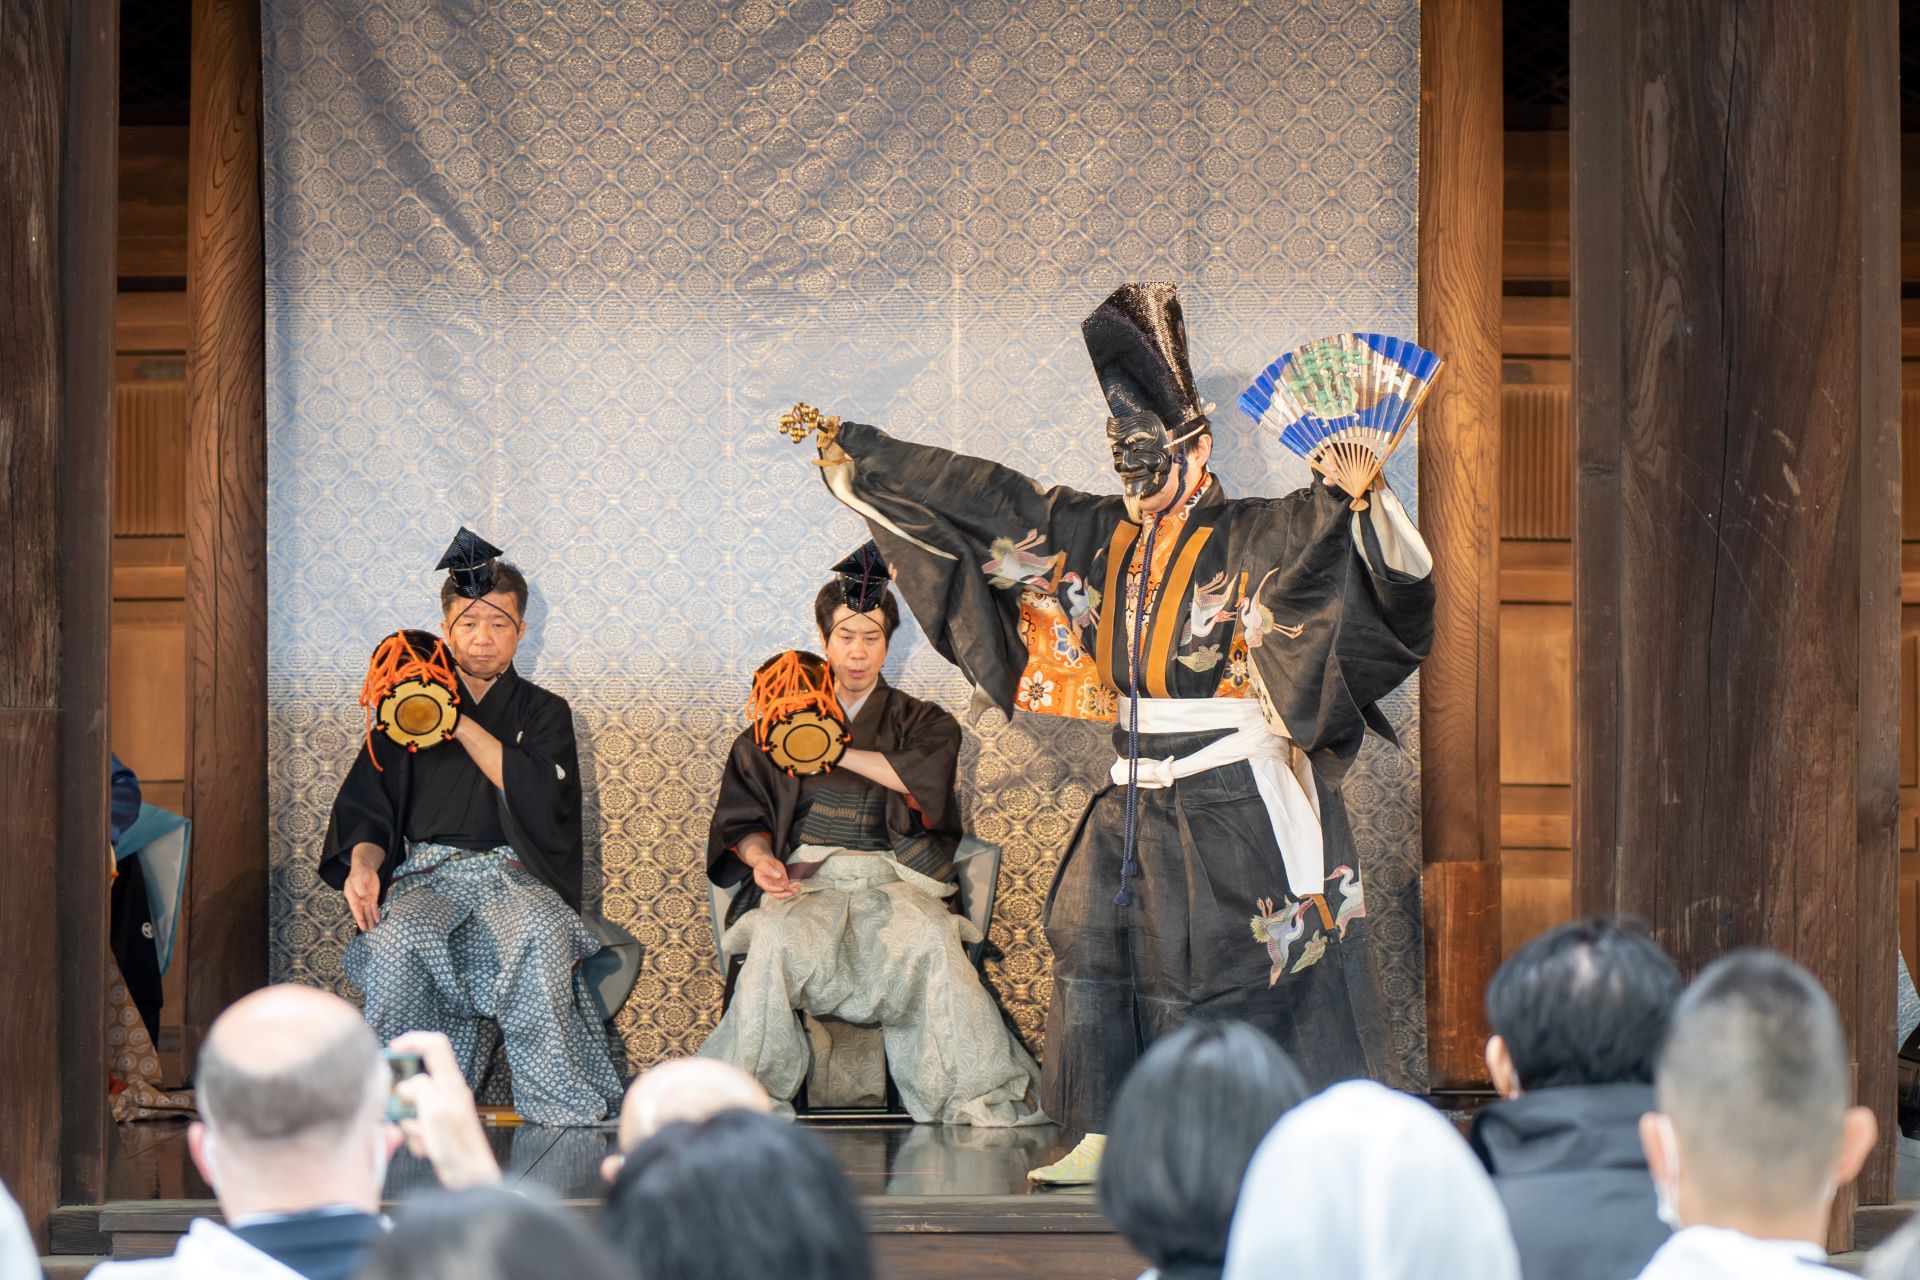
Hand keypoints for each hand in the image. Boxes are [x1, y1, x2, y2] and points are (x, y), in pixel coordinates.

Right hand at [345, 861, 382, 931]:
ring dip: (370, 919)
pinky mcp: (373, 897)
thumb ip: (360, 890)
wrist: (365, 868)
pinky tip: (378, 919)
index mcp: (352, 896)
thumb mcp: (358, 881)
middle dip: (364, 921)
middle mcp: (358, 900)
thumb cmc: (358, 874)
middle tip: (367, 931)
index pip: (355, 909)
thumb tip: (364, 899)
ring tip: (372, 928)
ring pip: (368, 911)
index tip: (361, 925)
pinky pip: (374, 907)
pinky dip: (376, 913)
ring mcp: (366, 899)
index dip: (359, 917)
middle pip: (361, 912)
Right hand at [388, 1031, 500, 1189]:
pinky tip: (426, 1148)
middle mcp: (448, 1092)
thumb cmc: (458, 1147)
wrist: (469, 1178)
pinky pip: (415, 1123)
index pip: (434, 1045)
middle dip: (403, 1096)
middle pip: (417, 1077)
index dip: (412, 1041)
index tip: (391, 1050)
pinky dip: (415, 1135)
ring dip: (409, 1122)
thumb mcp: (435, 1112)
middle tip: (403, 1113)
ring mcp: (443, 1109)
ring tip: (422, 1137)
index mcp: (451, 1083)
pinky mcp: (437, 1127)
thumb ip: (420, 1089)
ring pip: (412, 1104)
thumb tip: (405, 1085)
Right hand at [751, 855, 800, 900]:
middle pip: (776, 893)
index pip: (769, 888)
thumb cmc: (762, 863)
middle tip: (790, 893)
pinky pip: (787, 886)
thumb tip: (778, 876)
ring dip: (790, 891)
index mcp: (762, 882)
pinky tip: (797, 885)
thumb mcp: (764, 864)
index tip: (782, 888)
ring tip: (796, 889)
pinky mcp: (782, 882)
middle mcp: (769, 885)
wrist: (766, 861)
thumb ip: (770, 870)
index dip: (775, 889)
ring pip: (783, 891)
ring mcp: (776, 884)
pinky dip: (792, 886)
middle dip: (783, 894)